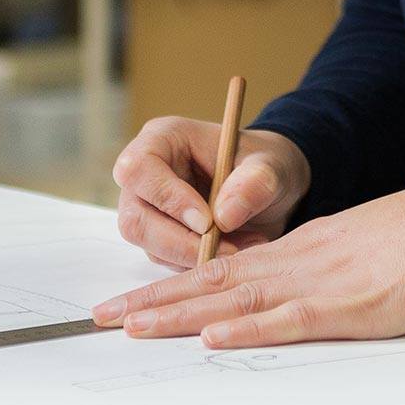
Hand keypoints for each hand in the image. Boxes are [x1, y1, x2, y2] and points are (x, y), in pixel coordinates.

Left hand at [93, 161, 404, 346]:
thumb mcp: (345, 246)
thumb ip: (308, 266)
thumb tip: (275, 286)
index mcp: (292, 251)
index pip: (216, 271)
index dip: (168, 287)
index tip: (128, 304)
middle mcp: (292, 262)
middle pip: (210, 283)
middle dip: (153, 302)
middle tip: (102, 319)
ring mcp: (316, 283)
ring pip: (235, 299)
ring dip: (181, 314)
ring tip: (134, 326)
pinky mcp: (348, 305)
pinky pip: (289, 319)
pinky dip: (249, 329)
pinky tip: (213, 337)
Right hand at [111, 115, 311, 270]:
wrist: (269, 188)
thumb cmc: (263, 165)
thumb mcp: (270, 167)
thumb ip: (254, 183)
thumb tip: (224, 217)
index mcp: (162, 139)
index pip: (138, 168)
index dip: (167, 198)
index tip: (208, 222)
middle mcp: (145, 173)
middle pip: (134, 217)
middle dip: (180, 242)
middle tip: (228, 249)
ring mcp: (147, 206)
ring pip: (148, 245)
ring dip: (194, 257)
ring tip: (241, 248)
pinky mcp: (158, 235)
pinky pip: (165, 261)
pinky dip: (198, 265)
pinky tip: (232, 252)